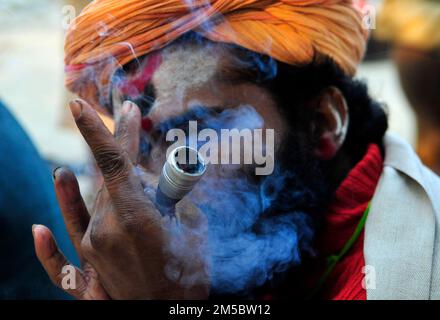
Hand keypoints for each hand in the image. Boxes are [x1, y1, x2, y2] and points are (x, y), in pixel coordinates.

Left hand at [32, 99, 208, 299]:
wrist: (171, 315)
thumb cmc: (189, 275)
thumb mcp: (192, 230)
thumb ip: (172, 200)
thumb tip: (155, 185)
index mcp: (135, 216)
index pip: (111, 161)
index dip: (98, 130)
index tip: (80, 105)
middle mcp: (105, 229)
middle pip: (107, 177)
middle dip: (119, 148)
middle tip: (128, 121)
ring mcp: (92, 250)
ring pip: (92, 204)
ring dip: (94, 185)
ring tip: (84, 172)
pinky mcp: (89, 270)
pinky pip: (61, 258)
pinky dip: (49, 246)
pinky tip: (37, 229)